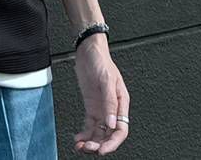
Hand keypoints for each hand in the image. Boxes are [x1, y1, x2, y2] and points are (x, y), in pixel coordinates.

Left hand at [73, 34, 129, 154]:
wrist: (88, 51)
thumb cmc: (101, 61)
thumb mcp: (107, 80)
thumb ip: (110, 102)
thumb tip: (112, 123)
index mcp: (121, 102)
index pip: (121, 129)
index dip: (113, 142)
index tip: (102, 149)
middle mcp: (112, 108)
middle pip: (109, 134)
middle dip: (100, 144)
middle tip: (89, 148)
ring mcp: (101, 108)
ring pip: (99, 133)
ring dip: (91, 141)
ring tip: (81, 146)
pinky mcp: (91, 107)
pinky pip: (89, 126)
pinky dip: (84, 134)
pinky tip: (78, 138)